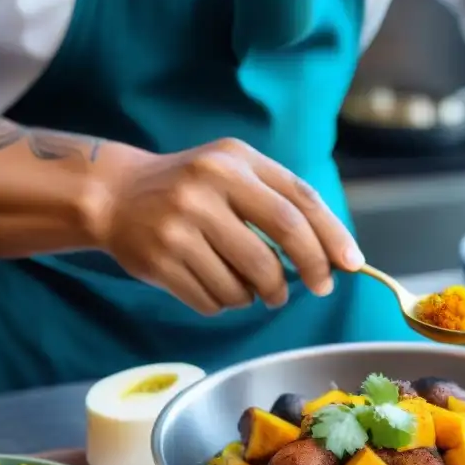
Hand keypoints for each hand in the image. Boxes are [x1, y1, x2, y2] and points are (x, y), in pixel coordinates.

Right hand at [91, 138, 363, 313]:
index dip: (331, 237)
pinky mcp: (161, 261)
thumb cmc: (189, 187)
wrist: (114, 195)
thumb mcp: (233, 170)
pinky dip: (226, 302)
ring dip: (262, 293)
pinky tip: (217, 285)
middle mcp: (207, 188)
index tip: (350, 264)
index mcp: (234, 161)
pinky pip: (215, 300)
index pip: (299, 202)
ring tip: (254, 285)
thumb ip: (280, 200)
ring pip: (248, 281)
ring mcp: (181, 225)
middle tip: (317, 287)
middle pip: (280, 243)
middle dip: (308, 271)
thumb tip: (332, 253)